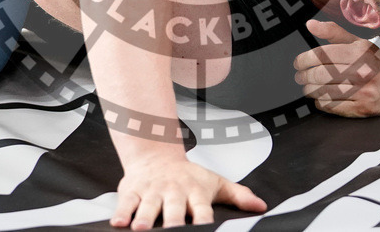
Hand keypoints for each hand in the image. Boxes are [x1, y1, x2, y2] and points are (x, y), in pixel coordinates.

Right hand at [111, 156, 266, 228]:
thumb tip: (261, 206)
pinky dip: (122, 212)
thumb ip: (238, 195)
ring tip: (141, 229)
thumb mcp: (215, 182)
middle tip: (172, 231)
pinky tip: (119, 223)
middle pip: (173, 208)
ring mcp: (152, 191)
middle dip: (171, 221)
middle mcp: (173, 191)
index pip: (201, 208)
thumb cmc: (188, 175)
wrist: (157, 155)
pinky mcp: (132, 190)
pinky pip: (126, 202)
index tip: (206, 230)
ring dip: (144, 218)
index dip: (203, 220)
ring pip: (147, 206)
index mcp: (195, 191)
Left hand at [293, 20, 379, 116]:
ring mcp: (364, 92)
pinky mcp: (364, 108)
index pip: (321, 55)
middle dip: (304, 76)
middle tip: (299, 76)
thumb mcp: (358, 42)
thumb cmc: (378, 60)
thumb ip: (333, 32)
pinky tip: (320, 98)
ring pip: (324, 92)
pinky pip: (333, 107)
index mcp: (359, 52)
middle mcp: (362, 71)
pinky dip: (321, 103)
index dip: (303, 59)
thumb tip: (310, 24)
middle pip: (320, 74)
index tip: (297, 62)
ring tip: (307, 87)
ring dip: (310, 90)